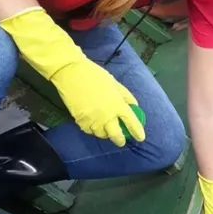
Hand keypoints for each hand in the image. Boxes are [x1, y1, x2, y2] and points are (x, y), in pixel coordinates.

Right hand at [0, 7, 144, 146]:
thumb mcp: (115, 83)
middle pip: (116, 136)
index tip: (140, 138)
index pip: (131, 123)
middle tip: (122, 140)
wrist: (72, 74)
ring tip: (107, 129)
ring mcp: (93, 120)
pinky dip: (93, 130)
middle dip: (120, 140)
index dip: (137, 132)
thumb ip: (126, 96)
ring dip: (106, 134)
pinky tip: (95, 124)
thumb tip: (134, 107)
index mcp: (117, 105)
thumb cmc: (95, 75)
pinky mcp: (80, 121)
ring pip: (102, 135)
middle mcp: (107, 116)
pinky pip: (90, 131)